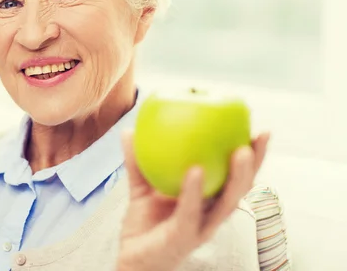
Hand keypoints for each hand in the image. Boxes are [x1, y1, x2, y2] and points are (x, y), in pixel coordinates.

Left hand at [116, 131, 268, 270]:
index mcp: (207, 201)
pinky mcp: (182, 237)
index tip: (259, 131)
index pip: (234, 177)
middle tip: (258, 138)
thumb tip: (129, 131)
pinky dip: (195, 191)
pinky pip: (191, 212)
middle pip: (240, 189)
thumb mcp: (141, 187)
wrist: (133, 260)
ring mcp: (199, 228)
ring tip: (241, 152)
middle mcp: (210, 215)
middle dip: (254, 165)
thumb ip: (137, 161)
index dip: (250, 157)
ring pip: (226, 204)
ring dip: (237, 178)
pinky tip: (196, 171)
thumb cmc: (144, 225)